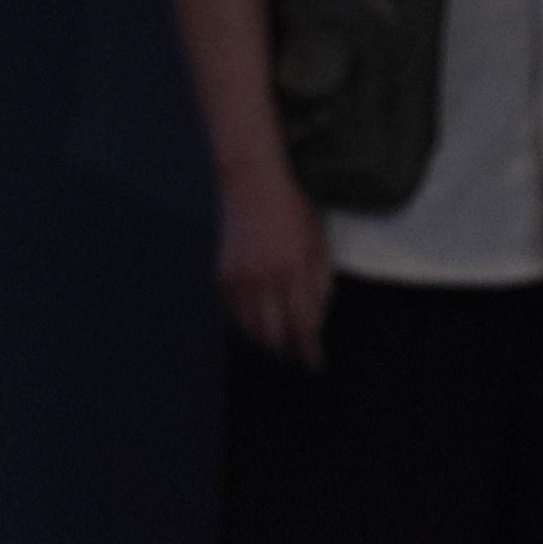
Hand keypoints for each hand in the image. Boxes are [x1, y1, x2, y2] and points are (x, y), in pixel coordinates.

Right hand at [215, 163, 334, 368]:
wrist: (251, 181)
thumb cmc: (293, 208)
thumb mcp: (319, 242)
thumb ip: (320, 284)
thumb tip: (316, 320)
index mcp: (294, 269)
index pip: (303, 324)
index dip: (310, 350)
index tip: (316, 363)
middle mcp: (264, 277)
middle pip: (274, 333)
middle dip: (287, 351)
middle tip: (298, 357)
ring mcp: (239, 276)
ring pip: (250, 327)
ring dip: (266, 341)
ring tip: (278, 345)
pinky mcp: (222, 273)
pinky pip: (233, 313)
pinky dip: (246, 325)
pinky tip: (256, 325)